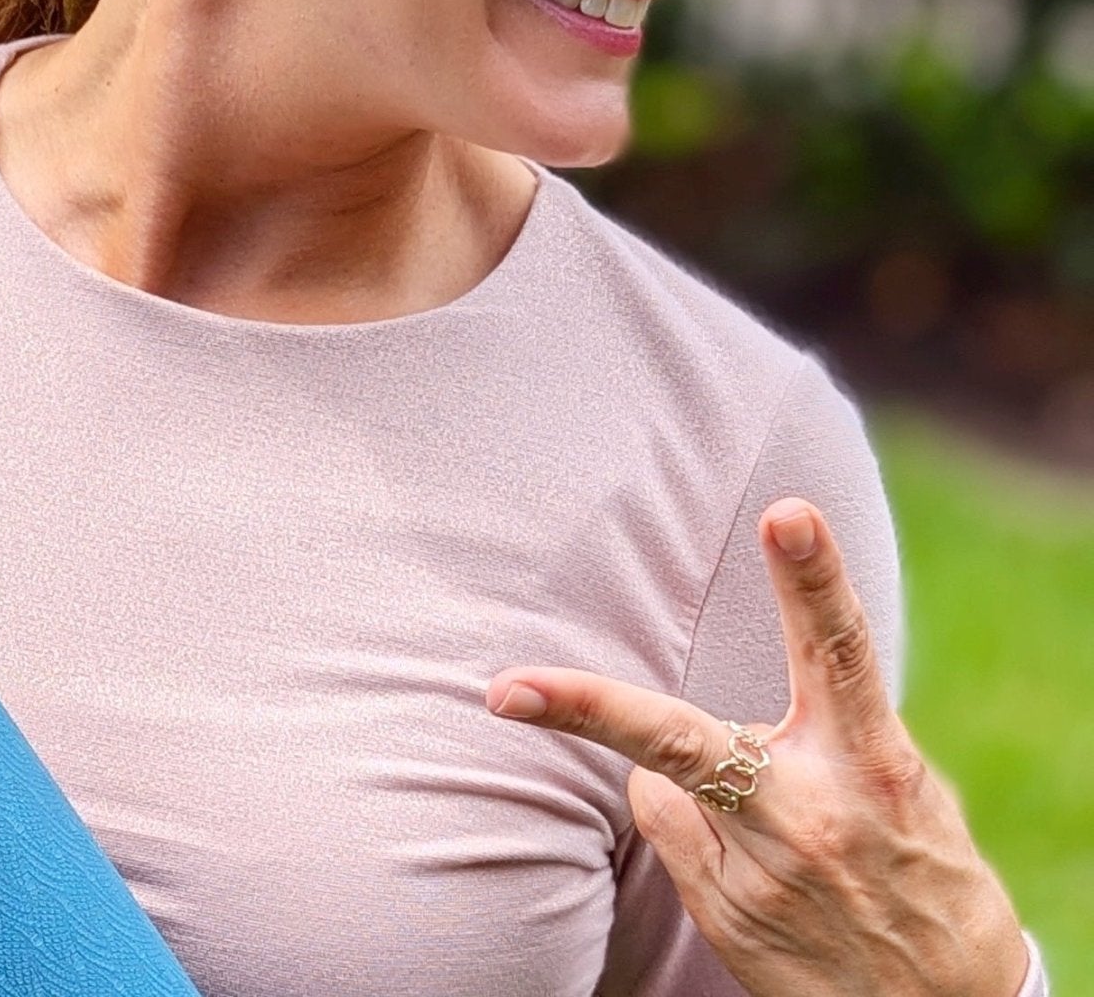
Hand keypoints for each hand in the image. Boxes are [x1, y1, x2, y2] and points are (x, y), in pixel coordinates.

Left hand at [484, 496, 1031, 996]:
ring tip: (780, 834)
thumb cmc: (925, 878)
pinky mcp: (726, 917)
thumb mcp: (908, 794)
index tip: (788, 513)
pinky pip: (669, 827)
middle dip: (586, 707)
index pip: (840, 650)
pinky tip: (758, 870)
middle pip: (680, 738)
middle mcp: (811, 814)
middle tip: (505, 689)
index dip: (814, 578)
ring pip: (662, 779)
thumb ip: (830, 733)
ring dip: (690, 778)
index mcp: (874, 764)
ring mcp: (761, 873)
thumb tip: (728, 712)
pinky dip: (695, 827)